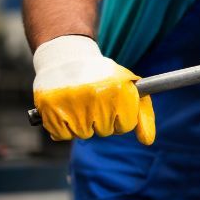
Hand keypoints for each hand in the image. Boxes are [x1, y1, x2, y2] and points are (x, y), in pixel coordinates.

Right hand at [32, 35, 154, 143]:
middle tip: (94, 100)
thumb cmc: (103, 77)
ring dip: (82, 123)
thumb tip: (148, 141)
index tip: (114, 104)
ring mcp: (73, 103)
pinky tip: (65, 108)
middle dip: (101, 120)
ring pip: (83, 134)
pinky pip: (62, 135)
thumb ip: (143, 115)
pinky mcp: (51, 108)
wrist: (67, 58)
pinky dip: (63, 126)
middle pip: (104, 131)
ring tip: (79, 101)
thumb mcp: (129, 88)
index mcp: (119, 90)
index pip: (125, 126)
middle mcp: (97, 97)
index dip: (120, 117)